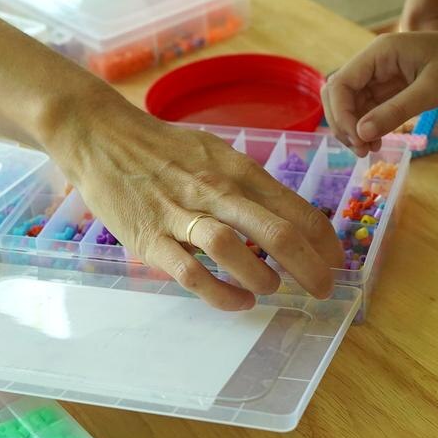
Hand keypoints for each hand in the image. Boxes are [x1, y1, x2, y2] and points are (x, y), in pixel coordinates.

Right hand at [44, 96, 340, 309]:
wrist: (100, 136)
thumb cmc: (162, 148)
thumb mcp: (214, 154)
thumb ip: (248, 185)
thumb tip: (287, 217)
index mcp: (236, 170)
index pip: (294, 208)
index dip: (323, 240)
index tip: (337, 261)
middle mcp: (215, 191)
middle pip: (276, 231)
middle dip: (310, 267)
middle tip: (324, 289)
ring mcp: (181, 215)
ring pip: (233, 249)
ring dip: (262, 275)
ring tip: (274, 289)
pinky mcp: (149, 237)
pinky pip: (190, 272)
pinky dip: (220, 292)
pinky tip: (238, 302)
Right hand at [322, 26, 437, 153]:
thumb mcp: (433, 90)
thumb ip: (396, 111)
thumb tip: (360, 134)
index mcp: (381, 52)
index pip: (341, 84)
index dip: (342, 115)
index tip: (360, 142)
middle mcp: (377, 61)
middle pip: (340, 94)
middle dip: (344, 123)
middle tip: (363, 150)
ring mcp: (385, 74)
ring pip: (353, 103)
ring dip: (355, 127)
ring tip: (370, 150)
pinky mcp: (395, 87)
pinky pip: (371, 107)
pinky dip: (369, 125)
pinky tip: (378, 142)